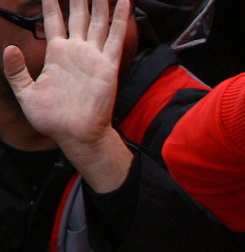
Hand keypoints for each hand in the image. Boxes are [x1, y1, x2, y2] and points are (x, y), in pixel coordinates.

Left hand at [2, 0, 127, 151]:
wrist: (75, 134)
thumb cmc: (51, 118)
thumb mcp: (25, 93)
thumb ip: (15, 71)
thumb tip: (9, 48)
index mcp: (56, 54)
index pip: (54, 19)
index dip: (52, 2)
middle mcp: (76, 51)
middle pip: (78, 15)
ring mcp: (93, 56)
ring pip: (98, 21)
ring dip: (100, 3)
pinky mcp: (107, 65)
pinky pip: (114, 37)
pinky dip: (119, 19)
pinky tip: (123, 2)